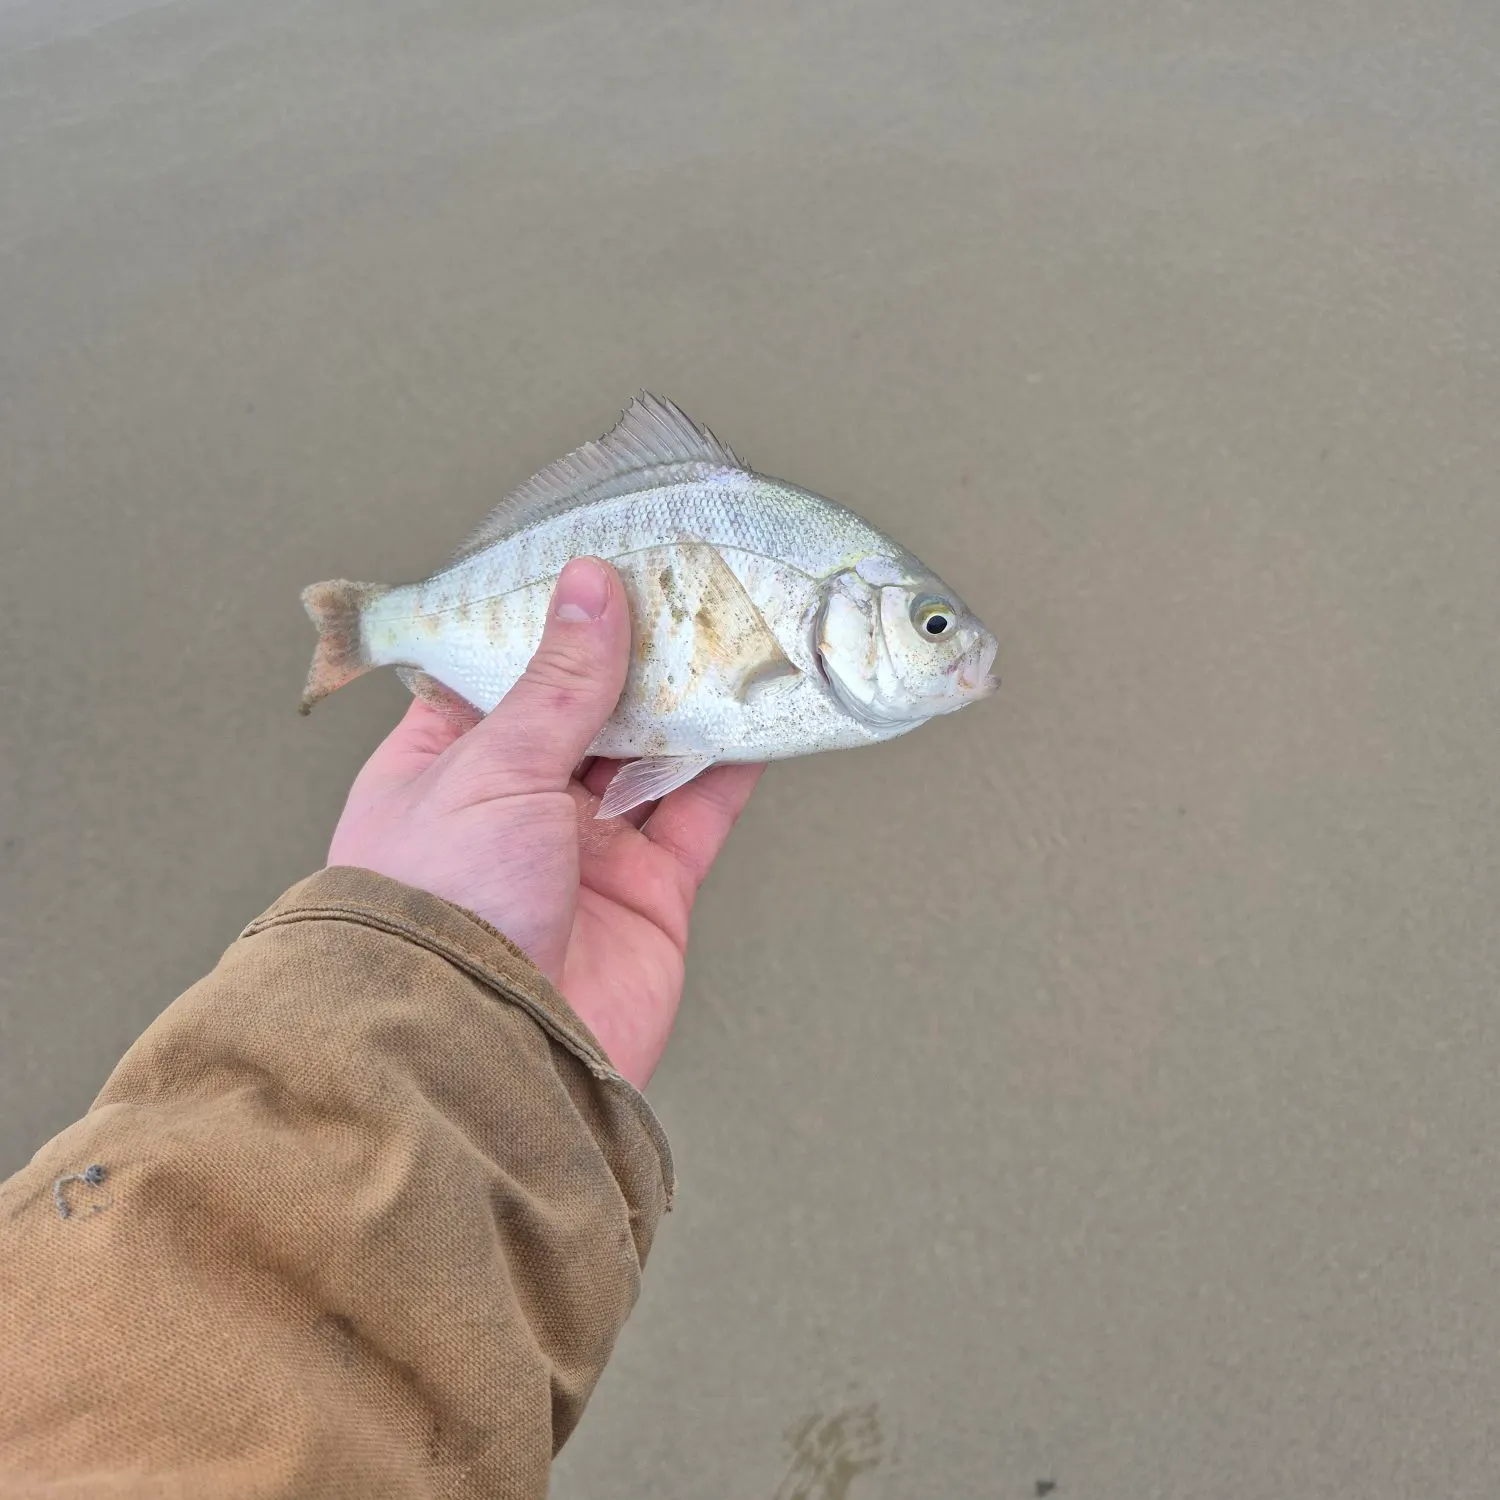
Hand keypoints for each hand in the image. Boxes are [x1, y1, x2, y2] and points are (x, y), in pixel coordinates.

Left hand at [326, 557, 762, 1087]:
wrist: (484, 1052)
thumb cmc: (443, 903)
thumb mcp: (491, 766)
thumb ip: (558, 681)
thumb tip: (591, 585)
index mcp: (446, 763)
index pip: (501, 671)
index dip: (548, 618)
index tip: (600, 559)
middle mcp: (516, 803)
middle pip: (586, 710)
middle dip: (631, 655)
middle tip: (681, 585)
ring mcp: (585, 851)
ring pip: (650, 757)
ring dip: (688, 701)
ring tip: (730, 633)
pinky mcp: (650, 896)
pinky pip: (697, 816)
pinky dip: (731, 768)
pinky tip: (760, 713)